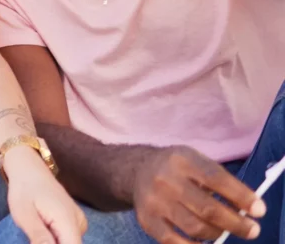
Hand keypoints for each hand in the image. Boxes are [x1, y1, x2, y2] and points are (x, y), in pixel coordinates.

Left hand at [5, 145, 86, 243]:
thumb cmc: (23, 190)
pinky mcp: (75, 222)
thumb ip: (39, 237)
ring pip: (69, 242)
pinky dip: (56, 239)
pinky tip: (43, 231)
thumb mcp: (25, 215)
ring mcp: (79, 222)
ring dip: (54, 242)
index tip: (39, 240)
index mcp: (68, 220)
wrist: (28, 170)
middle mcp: (79, 222)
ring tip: (37, 230)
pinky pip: (68, 237)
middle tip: (35, 234)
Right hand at [133, 146, 262, 242]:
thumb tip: (246, 208)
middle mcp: (165, 180)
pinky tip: (205, 243)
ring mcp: (154, 202)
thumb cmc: (176, 168)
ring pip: (194, 227)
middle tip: (251, 230)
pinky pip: (174, 241)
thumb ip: (219, 180)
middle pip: (207, 208)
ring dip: (217, 234)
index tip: (259, 210)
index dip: (240, 196)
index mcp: (182, 160)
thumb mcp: (195, 160)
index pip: (216, 179)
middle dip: (235, 223)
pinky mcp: (147, 220)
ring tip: (224, 232)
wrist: (136, 171)